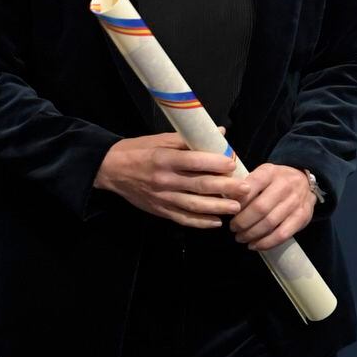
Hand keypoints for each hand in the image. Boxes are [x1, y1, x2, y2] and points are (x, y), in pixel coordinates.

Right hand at [92, 132, 240, 228]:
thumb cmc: (138, 150)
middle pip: (200, 186)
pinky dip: (201, 222)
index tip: (232, 164)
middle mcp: (164, 180)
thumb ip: (190, 139)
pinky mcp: (160, 210)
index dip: (215, 163)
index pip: (194, 161)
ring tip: (236, 207)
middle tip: (245, 189)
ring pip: (194, 206)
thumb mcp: (160, 139)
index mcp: (165, 159)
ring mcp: (162, 198)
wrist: (112, 169)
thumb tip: (219, 133)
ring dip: (217, 208)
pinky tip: (216, 222)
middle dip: (225, 188)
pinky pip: (183, 218)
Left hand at [227, 163, 315, 251]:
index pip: (250, 187)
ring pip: (270, 223)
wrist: (305, 181)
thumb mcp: (261, 174)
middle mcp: (284, 185)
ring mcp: (295, 202)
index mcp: (270, 172)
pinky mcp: (302, 217)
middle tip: (233, 228)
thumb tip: (225, 201)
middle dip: (242, 222)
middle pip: (259, 208)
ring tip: (241, 238)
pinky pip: (283, 234)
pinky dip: (266, 243)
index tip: (228, 211)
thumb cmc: (275, 180)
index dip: (237, 202)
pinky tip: (255, 245)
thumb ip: (245, 186)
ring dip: (252, 234)